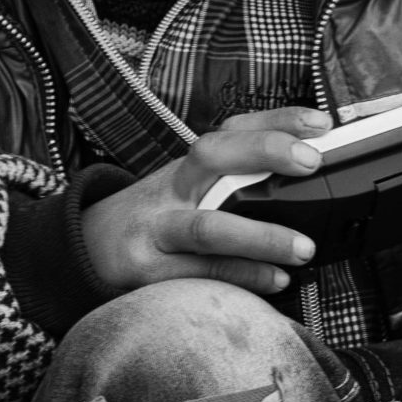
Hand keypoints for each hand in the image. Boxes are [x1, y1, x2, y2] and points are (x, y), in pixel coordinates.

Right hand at [82, 106, 332, 295]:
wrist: (83, 250)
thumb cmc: (150, 222)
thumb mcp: (184, 195)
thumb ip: (233, 191)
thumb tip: (306, 193)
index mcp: (184, 169)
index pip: (229, 132)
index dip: (274, 122)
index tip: (318, 123)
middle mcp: (170, 191)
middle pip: (211, 156)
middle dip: (263, 151)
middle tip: (310, 160)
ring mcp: (155, 230)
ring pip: (206, 226)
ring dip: (260, 235)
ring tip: (304, 248)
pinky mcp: (147, 271)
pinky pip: (200, 274)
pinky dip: (242, 277)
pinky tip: (275, 279)